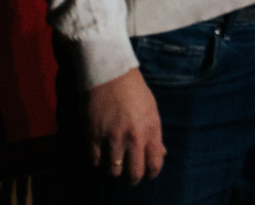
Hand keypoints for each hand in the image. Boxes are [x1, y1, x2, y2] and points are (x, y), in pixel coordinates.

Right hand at [86, 67, 165, 184]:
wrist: (110, 74)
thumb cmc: (134, 90)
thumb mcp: (151, 110)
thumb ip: (155, 134)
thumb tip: (161, 154)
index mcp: (151, 129)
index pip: (155, 164)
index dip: (151, 174)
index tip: (146, 174)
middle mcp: (133, 137)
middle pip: (133, 174)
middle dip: (131, 180)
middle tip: (127, 176)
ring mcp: (112, 138)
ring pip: (112, 172)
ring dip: (112, 172)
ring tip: (112, 166)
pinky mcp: (93, 136)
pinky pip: (95, 162)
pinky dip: (97, 164)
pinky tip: (99, 158)